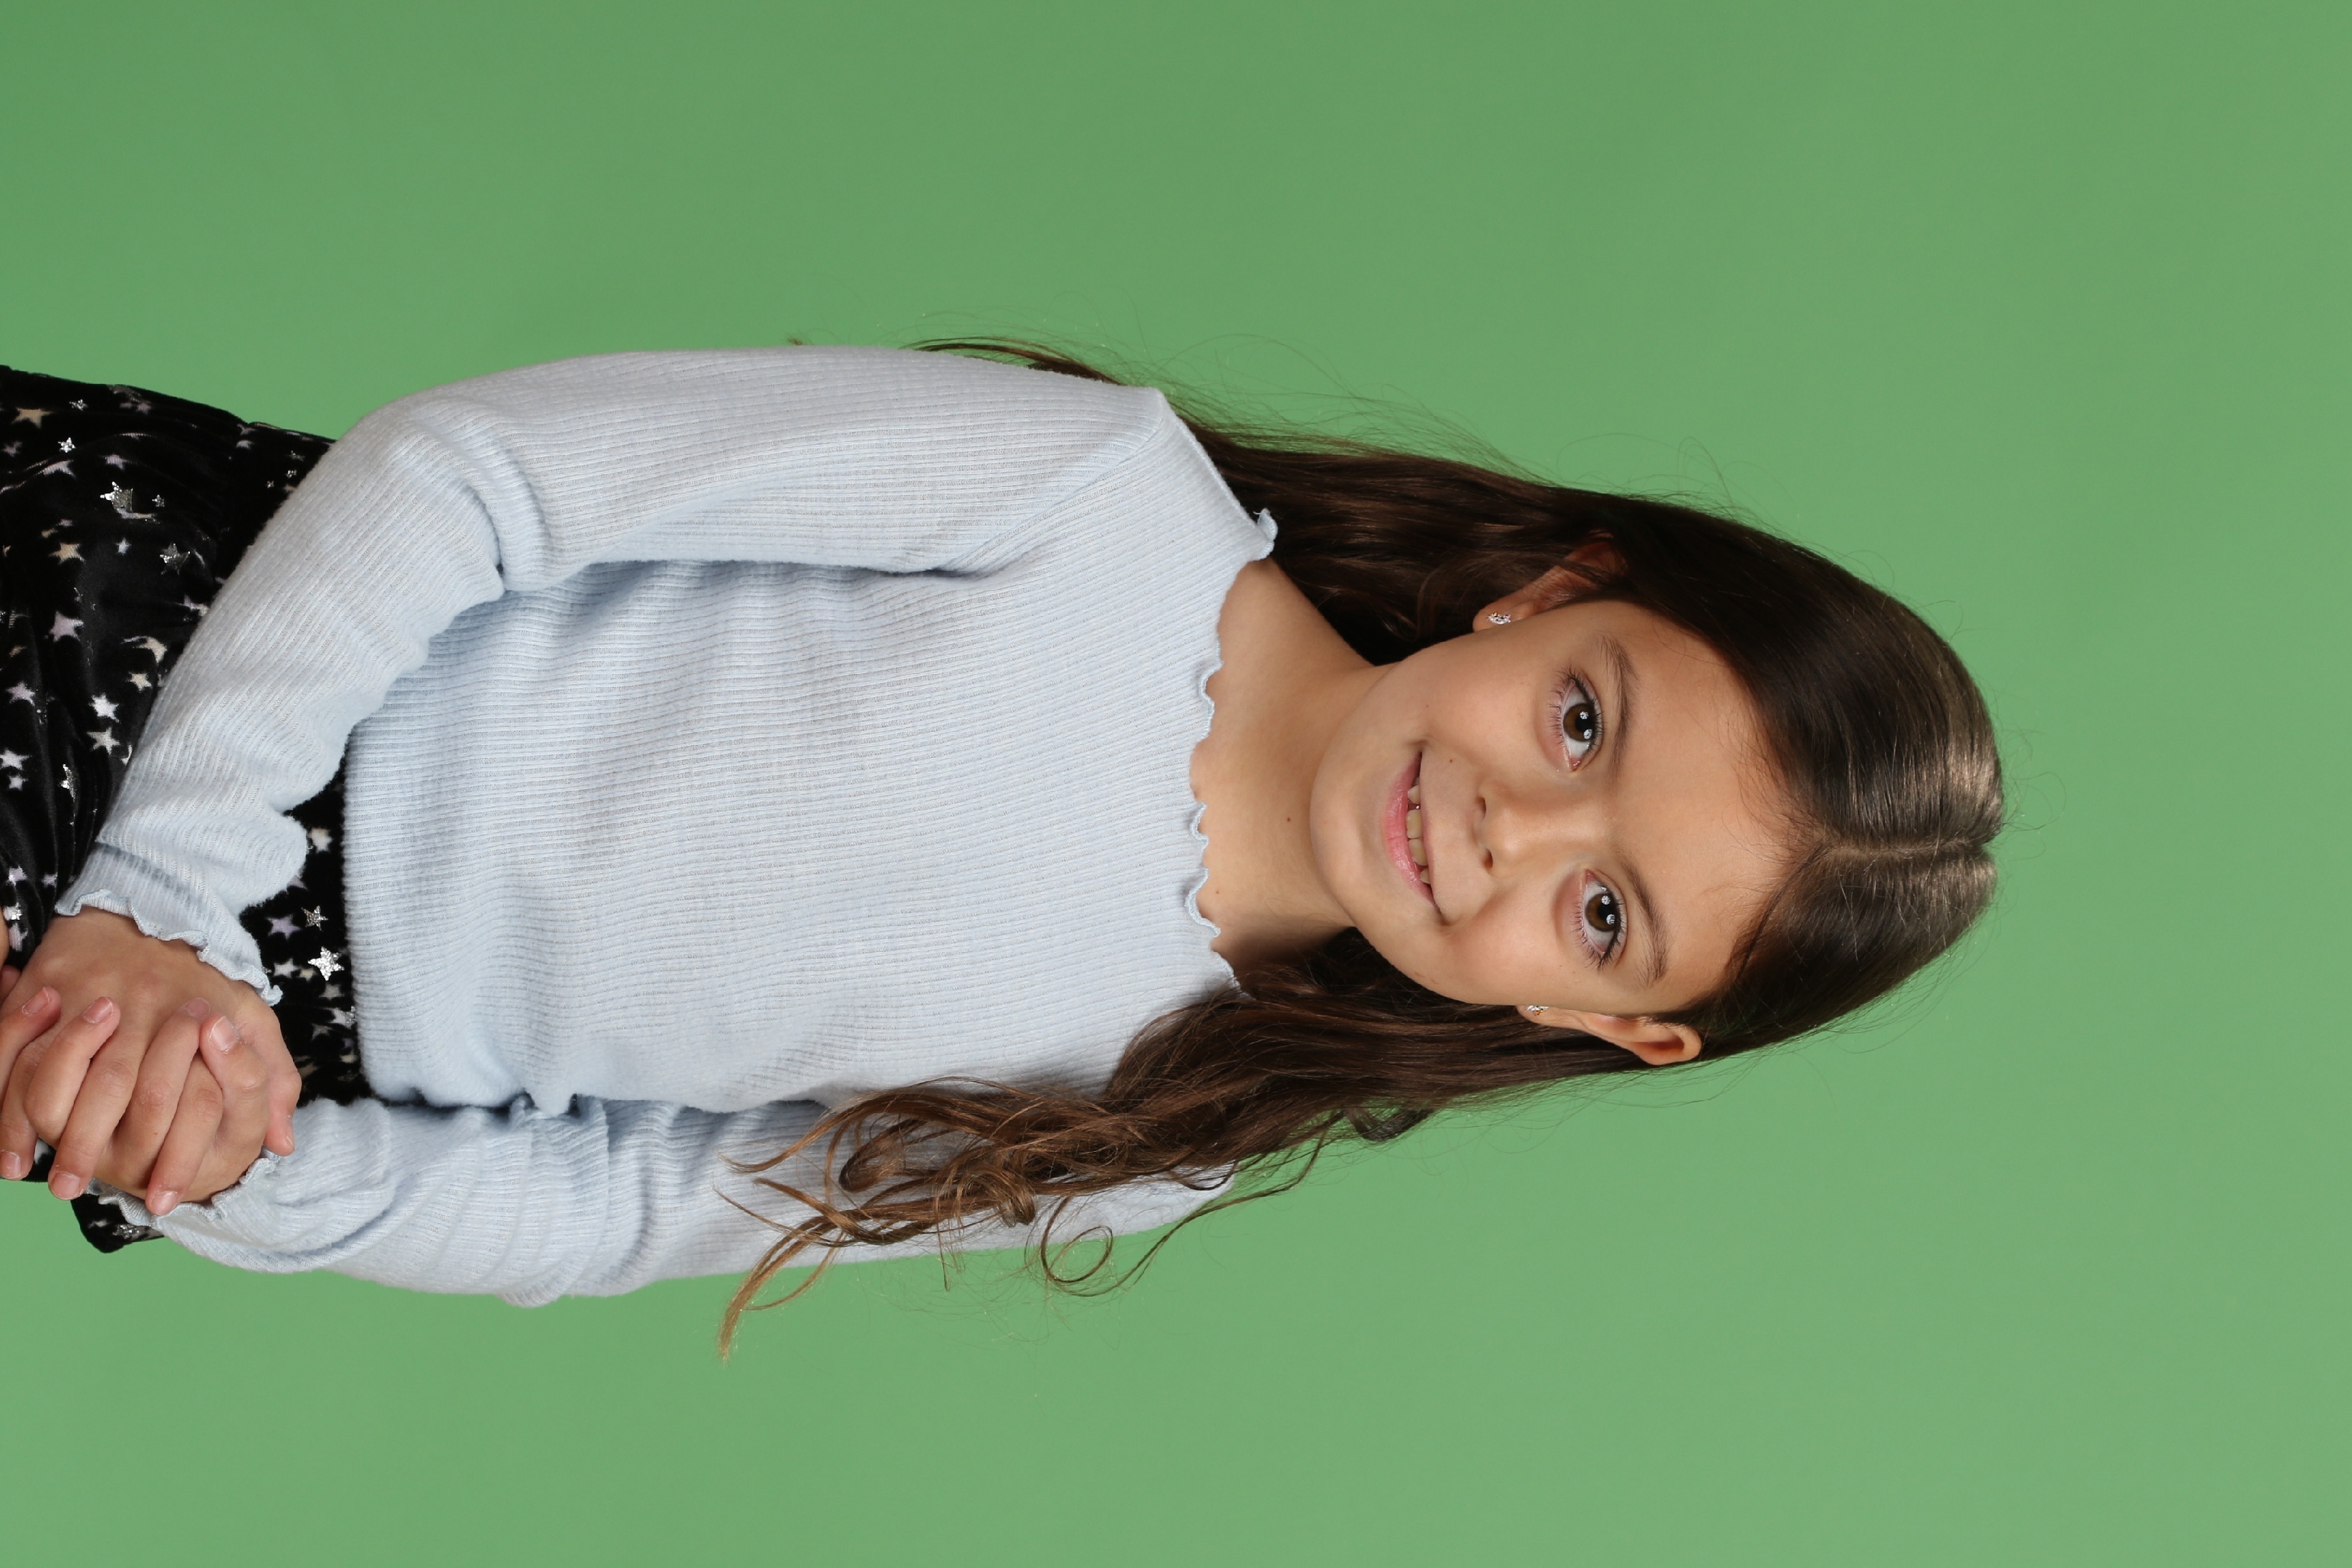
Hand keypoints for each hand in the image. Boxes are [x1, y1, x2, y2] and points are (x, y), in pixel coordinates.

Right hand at [0, 910, 298, 1208]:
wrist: (150, 905)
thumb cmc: (206, 976)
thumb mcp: (253, 1016)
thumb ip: (269, 1077)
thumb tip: (282, 1142)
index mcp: (191, 1021)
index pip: (181, 1095)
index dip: (176, 1151)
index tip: (166, 1197)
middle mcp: (137, 1012)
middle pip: (113, 1089)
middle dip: (99, 1148)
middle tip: (89, 1192)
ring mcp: (85, 1000)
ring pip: (59, 1076)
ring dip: (51, 1133)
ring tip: (55, 1180)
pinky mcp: (44, 990)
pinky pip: (13, 1053)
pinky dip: (6, 1101)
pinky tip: (12, 1150)